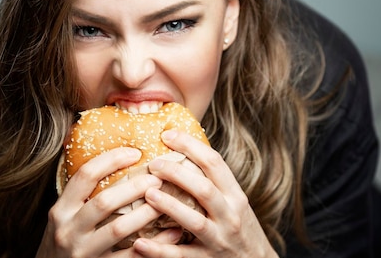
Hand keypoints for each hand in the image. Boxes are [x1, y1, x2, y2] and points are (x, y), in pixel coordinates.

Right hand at [36, 147, 180, 257]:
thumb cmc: (65, 240)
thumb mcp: (64, 216)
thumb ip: (82, 194)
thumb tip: (117, 159)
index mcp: (61, 210)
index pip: (85, 176)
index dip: (111, 160)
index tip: (135, 152)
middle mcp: (69, 230)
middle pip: (104, 202)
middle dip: (134, 187)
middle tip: (157, 178)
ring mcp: (84, 252)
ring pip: (119, 228)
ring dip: (146, 213)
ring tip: (166, 200)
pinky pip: (131, 256)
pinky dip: (156, 244)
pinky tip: (173, 232)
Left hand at [133, 130, 278, 257]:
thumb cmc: (239, 227)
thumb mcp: (234, 201)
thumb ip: (213, 181)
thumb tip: (182, 151)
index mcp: (235, 195)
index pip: (214, 163)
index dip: (190, 146)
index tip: (167, 135)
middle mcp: (230, 215)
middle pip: (204, 189)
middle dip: (177, 173)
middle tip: (153, 164)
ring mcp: (219, 240)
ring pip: (194, 222)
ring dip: (170, 206)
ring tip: (148, 194)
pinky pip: (181, 256)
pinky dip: (160, 250)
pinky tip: (141, 243)